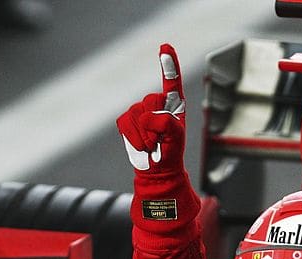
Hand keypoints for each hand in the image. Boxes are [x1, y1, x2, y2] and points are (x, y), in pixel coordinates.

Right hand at [117, 43, 186, 174]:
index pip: (172, 81)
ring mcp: (140, 110)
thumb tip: (148, 117)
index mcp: (174, 104)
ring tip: (152, 144)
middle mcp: (157, 103)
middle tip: (161, 140)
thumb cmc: (171, 150)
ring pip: (137, 114)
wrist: (157, 169)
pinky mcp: (127, 120)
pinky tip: (141, 145)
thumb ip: (166, 122)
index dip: (168, 64)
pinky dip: (133, 137)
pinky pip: (125, 122)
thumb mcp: (176, 136)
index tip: (165, 46)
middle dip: (155, 125)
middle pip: (151, 101)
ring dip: (144, 134)